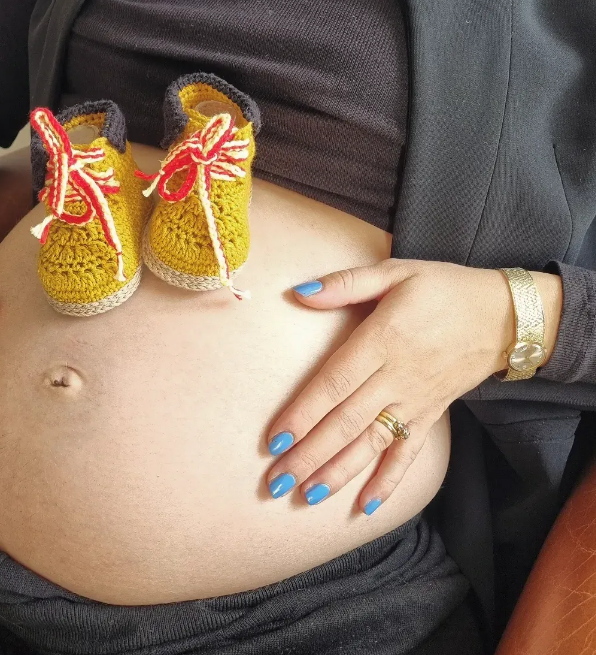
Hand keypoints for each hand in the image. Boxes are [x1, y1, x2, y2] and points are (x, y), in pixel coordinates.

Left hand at [264, 258, 561, 514]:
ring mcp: (415, 400)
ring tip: (305, 497)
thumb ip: (346, 284)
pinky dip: (389, 482)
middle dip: (309, 455)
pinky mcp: (432, 414)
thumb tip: (299, 292)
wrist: (505, 314)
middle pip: (346, 422)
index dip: (303, 413)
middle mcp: (397, 377)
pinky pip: (409, 453)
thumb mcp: (395, 272)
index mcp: (382, 340)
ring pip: (371, 443)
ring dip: (338, 473)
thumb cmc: (442, 288)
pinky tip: (366, 507)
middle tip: (276, 482)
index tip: (275, 440)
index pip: (334, 383)